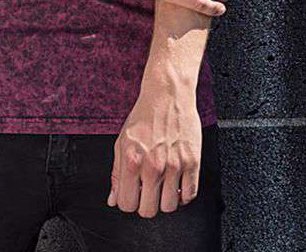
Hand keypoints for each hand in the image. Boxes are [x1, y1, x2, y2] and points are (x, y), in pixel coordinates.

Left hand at [106, 83, 202, 216]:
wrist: (167, 95)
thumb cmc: (144, 116)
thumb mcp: (122, 142)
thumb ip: (116, 173)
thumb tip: (113, 199)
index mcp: (132, 161)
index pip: (127, 204)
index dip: (128, 202)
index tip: (132, 195)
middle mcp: (153, 166)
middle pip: (148, 211)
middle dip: (146, 204)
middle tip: (147, 191)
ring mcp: (174, 165)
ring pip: (169, 207)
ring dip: (165, 200)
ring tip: (163, 186)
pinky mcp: (192, 162)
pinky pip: (189, 195)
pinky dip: (183, 195)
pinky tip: (177, 183)